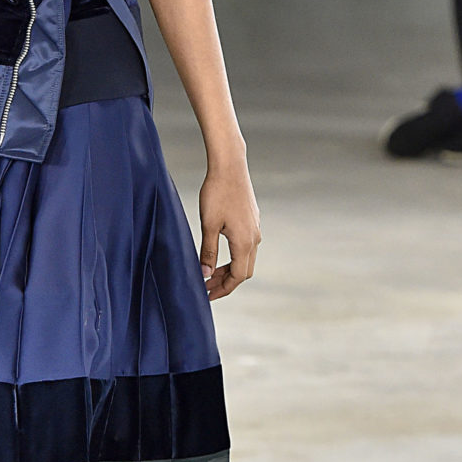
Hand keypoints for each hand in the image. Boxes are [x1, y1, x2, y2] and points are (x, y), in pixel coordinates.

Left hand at [199, 160, 260, 300]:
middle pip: (244, 271)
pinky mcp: (252, 220)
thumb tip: (206, 274)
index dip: (222, 289)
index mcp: (245, 242)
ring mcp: (255, 228)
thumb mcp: (208, 225)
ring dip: (229, 269)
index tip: (207, 295)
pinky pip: (246, 246)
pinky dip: (233, 256)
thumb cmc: (216, 193)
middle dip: (226, 282)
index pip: (237, 276)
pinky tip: (219, 253)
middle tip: (206, 287)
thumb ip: (208, 252)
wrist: (230, 166)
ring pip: (246, 258)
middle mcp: (254, 238)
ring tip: (210, 273)